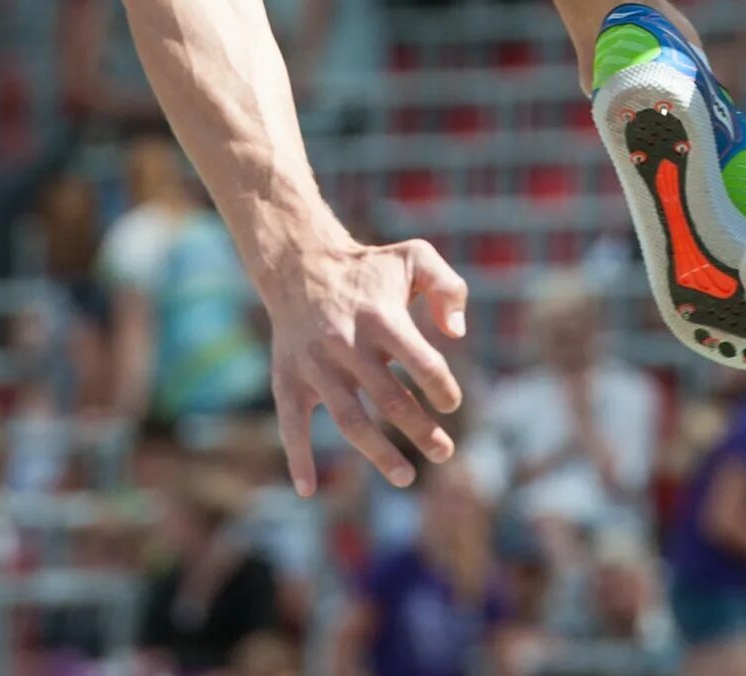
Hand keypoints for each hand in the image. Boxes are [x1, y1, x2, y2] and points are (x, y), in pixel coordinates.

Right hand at [267, 236, 468, 494]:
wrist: (300, 265)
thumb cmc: (369, 269)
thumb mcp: (415, 257)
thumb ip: (449, 287)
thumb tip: (457, 334)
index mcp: (381, 316)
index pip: (422, 362)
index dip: (443, 388)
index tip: (451, 403)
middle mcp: (346, 344)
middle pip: (391, 400)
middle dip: (421, 432)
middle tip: (445, 453)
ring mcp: (315, 366)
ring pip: (350, 420)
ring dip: (379, 453)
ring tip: (406, 477)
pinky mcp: (288, 379)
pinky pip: (290, 423)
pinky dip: (296, 457)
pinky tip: (309, 489)